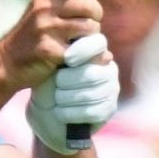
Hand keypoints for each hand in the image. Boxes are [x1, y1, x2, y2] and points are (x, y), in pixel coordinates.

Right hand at [0, 0, 105, 91]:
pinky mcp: (51, 51)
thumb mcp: (44, 9)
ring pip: (90, 28)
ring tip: (81, 42)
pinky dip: (90, 57)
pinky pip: (85, 51)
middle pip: (90, 6)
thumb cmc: (35, 34)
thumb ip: (67, 1)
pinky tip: (80, 58)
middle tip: (87, 26)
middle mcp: (45, 8)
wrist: (8, 62)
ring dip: (92, 38)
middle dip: (95, 17)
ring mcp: (47, 29)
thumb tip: (95, 3)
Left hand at [27, 33, 119, 153]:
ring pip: (89, 95)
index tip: (67, 59)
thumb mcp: (49, 67)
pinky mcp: (109, 109)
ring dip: (65, 99)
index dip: (84, 50)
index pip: (98, 43)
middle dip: (67, 82)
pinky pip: (90, 112)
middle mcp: (108, 68)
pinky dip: (70, 114)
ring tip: (56, 100)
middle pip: (91, 74)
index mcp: (95, 51)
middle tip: (57, 86)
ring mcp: (111, 90)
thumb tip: (69, 51)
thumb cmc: (48, 86)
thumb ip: (61, 55)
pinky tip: (61, 112)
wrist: (46, 114)